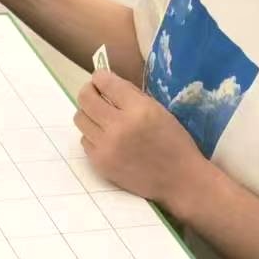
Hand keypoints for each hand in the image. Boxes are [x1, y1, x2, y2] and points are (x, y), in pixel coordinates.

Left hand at [74, 70, 209, 206]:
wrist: (179, 181)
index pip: (106, 82)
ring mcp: (106, 146)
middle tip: (96, 94)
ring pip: (80, 118)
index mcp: (139, 110)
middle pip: (85, 98)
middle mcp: (119, 127)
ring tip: (100, 117)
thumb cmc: (174, 143)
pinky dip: (92, 135)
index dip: (100, 77)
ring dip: (88, 113)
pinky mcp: (99, 163)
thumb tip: (106, 83)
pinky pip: (84, 140)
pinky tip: (106, 138)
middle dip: (89, 91)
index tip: (101, 79)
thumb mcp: (160, 110)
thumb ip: (132, 96)